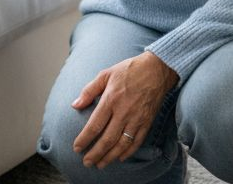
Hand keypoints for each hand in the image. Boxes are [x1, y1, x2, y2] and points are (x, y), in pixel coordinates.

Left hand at [71, 51, 179, 168]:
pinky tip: (120, 157)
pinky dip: (128, 152)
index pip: (94, 125)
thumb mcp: (105, 74)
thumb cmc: (129, 70)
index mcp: (111, 100)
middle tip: (86, 163)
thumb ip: (89, 90)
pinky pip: (137, 141)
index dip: (84, 139)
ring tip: (100, 164)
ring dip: (110, 156)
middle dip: (95, 153)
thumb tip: (75, 105)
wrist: (157, 69)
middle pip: (107, 139)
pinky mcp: (147, 122)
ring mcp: (137, 118)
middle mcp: (123, 112)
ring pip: (122, 144)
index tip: (76, 148)